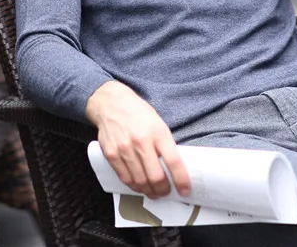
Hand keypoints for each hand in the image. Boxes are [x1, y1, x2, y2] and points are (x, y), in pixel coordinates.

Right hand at [86, 81, 190, 198]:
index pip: (173, 161)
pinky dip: (134, 186)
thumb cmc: (138, 113)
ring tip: (154, 192)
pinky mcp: (112, 155)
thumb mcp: (158, 123)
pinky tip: (139, 186)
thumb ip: (164, 143)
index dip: (181, 180)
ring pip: (140, 181)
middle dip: (164, 190)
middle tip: (167, 192)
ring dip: (149, 191)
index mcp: (158, 132)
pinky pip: (125, 178)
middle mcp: (141, 141)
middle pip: (156, 176)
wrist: (111, 104)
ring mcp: (125, 149)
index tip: (185, 190)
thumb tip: (173, 167)